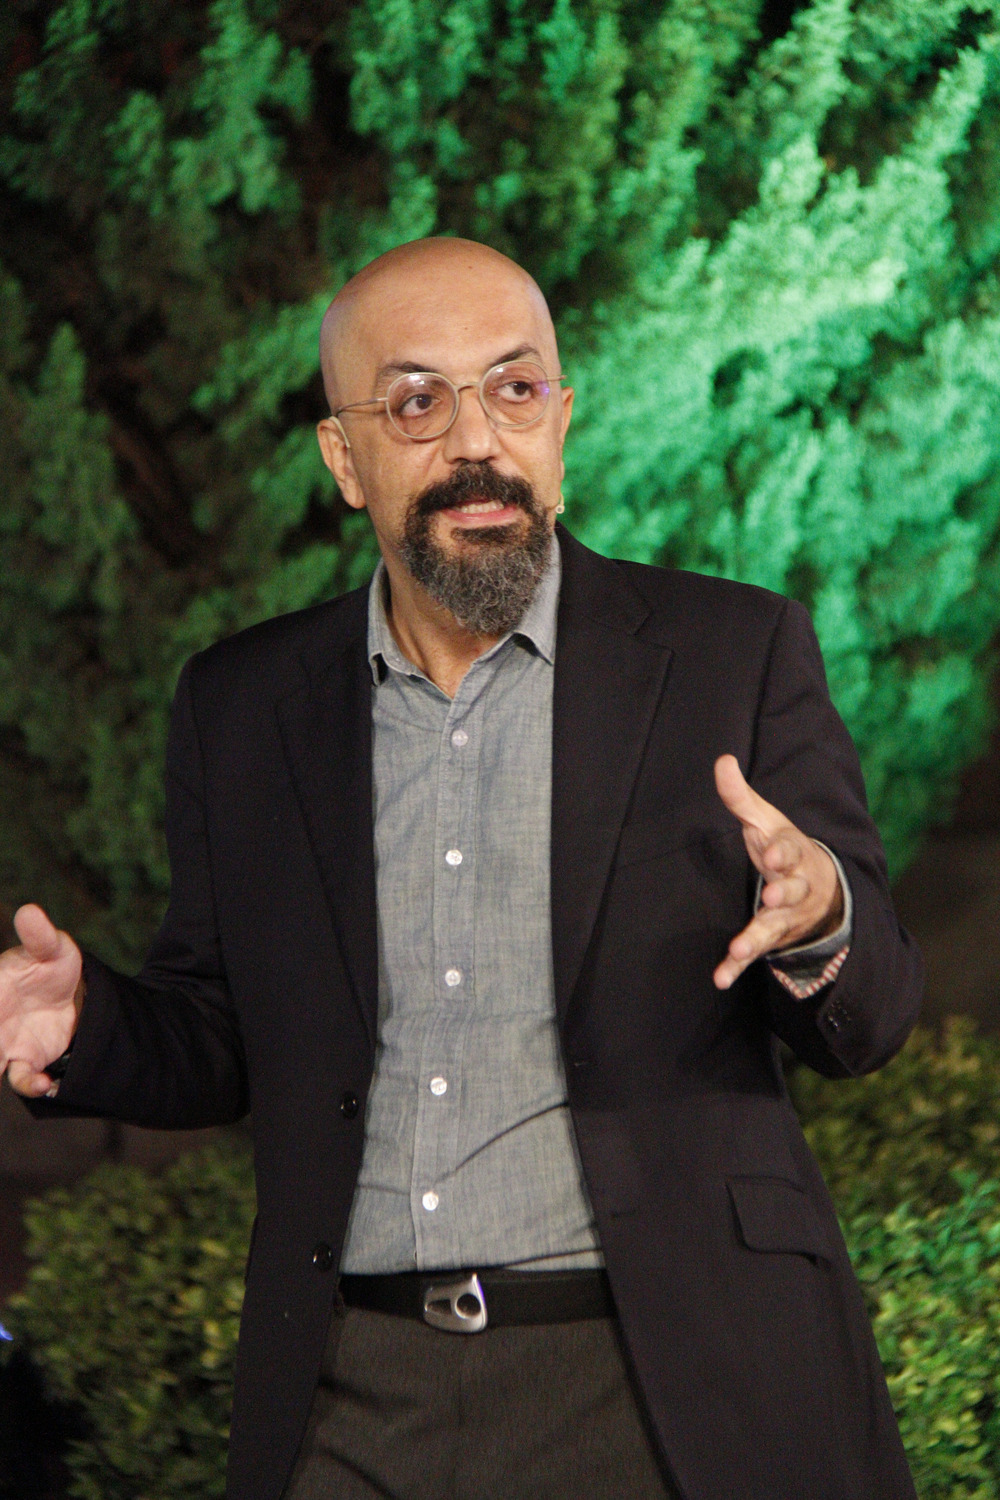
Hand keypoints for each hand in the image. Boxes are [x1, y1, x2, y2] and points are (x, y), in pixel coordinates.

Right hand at [0, 904, 83, 1096]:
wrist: (72, 994)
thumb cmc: (50, 964)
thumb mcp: (50, 947)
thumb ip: (39, 935)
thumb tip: (29, 910)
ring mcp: (3, 1044)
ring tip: (32, 1080)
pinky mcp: (24, 1060)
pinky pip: (20, 1078)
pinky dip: (30, 1084)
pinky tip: (47, 1084)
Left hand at [712, 755, 842, 990]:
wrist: (821, 891)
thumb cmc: (784, 849)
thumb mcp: (766, 820)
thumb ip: (741, 796)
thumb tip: (721, 759)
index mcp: (794, 854)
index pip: (791, 851)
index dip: (782, 851)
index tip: (771, 852)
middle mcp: (795, 887)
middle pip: (791, 891)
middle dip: (782, 894)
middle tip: (771, 897)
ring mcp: (785, 917)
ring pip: (774, 928)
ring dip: (756, 938)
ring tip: (739, 949)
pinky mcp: (772, 939)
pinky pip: (756, 954)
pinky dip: (738, 966)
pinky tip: (720, 978)